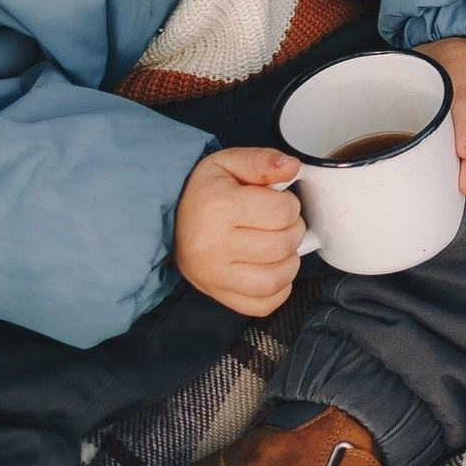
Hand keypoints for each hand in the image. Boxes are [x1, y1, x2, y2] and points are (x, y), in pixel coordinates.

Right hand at [174, 147, 306, 316]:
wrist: (172, 221)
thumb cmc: (206, 192)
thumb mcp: (229, 162)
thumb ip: (263, 160)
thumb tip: (291, 167)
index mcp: (217, 208)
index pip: (283, 212)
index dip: (289, 203)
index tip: (277, 201)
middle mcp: (212, 247)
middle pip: (283, 245)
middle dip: (293, 230)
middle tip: (281, 222)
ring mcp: (214, 277)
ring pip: (275, 280)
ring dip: (289, 262)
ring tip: (279, 246)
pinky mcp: (219, 296)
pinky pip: (263, 305)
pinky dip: (278, 290)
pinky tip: (272, 269)